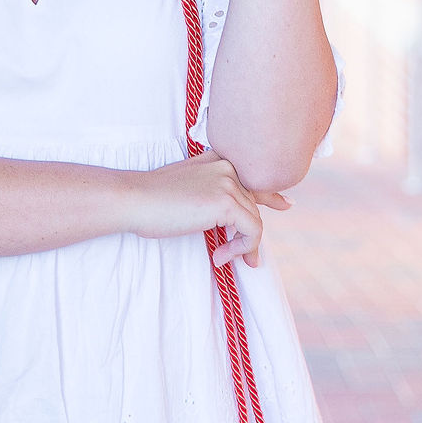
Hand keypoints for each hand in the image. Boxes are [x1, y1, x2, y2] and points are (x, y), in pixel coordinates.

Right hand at [120, 150, 291, 268]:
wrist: (135, 199)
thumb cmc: (153, 200)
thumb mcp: (188, 187)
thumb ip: (212, 193)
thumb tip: (234, 216)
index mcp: (218, 160)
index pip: (252, 178)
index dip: (271, 195)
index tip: (286, 205)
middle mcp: (228, 167)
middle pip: (253, 206)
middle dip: (251, 236)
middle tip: (249, 261)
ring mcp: (229, 183)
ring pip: (255, 222)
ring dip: (241, 247)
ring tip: (221, 258)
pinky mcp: (227, 203)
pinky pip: (251, 232)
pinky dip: (240, 249)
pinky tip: (219, 256)